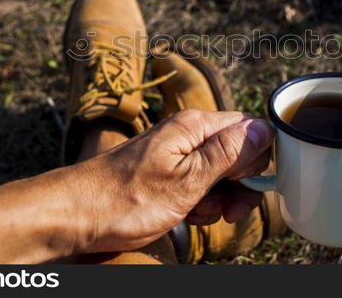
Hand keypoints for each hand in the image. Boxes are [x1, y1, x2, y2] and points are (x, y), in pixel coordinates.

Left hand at [64, 110, 272, 253]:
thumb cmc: (126, 199)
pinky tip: (184, 214)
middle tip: (225, 210)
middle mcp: (188, 133)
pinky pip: (200, 183)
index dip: (255, 160)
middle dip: (238, 185)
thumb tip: (264, 128)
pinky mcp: (168, 171)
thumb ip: (229, 154)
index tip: (242, 187)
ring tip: (196, 213)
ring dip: (218, 198)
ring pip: (220, 172)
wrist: (77, 215)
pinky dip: (199, 202)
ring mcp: (178, 152)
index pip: (249, 129)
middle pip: (238, 152)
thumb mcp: (187, 181)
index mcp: (195, 126)